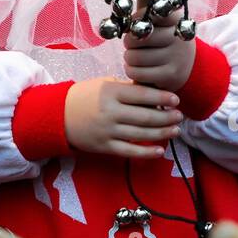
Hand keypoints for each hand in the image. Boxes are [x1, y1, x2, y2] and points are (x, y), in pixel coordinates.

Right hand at [63, 77, 181, 159]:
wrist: (58, 115)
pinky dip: (146, 152)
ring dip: (162, 133)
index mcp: (110, 92)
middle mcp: (110, 111)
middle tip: (179, 116)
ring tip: (175, 130)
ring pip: (141, 133)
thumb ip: (126, 88)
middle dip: (166, 117)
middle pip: (146, 116)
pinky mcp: (104, 146)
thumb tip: (154, 93)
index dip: (162, 97)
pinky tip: (159, 150)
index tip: (176, 100)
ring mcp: (108, 131)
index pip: (142, 94)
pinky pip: (129, 151)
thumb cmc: (85, 97)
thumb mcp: (103, 85)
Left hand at [122, 9, 193, 91]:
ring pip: (136, 56)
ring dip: (128, 58)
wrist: (185, 66)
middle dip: (128, 41)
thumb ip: (142, 20)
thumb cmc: (162, 42)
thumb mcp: (159, 26)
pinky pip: (138, 73)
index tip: (134, 25)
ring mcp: (177, 57)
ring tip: (134, 57)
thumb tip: (123, 26)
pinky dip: (131, 71)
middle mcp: (178, 37)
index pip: (150, 13)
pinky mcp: (172, 75)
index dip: (136, 19)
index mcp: (175, 19)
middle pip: (139, 35)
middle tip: (131, 44)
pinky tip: (135, 68)